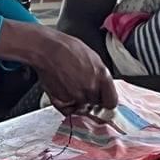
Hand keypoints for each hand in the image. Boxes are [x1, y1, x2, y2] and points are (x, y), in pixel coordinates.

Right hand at [0, 20, 117, 114]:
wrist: (47, 49)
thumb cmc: (68, 49)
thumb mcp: (93, 57)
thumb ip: (100, 75)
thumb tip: (103, 86)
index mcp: (102, 76)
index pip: (111, 102)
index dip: (107, 101)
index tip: (103, 99)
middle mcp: (91, 88)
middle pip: (95, 103)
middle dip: (90, 97)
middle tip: (81, 85)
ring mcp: (76, 96)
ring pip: (81, 106)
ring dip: (77, 100)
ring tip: (70, 84)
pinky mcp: (62, 101)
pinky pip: (67, 110)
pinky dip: (65, 104)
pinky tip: (63, 90)